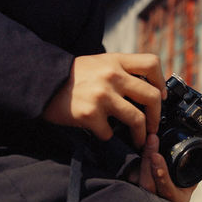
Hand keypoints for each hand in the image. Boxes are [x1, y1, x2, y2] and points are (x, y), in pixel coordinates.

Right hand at [43, 53, 166, 147]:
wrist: (41, 83)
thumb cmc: (72, 76)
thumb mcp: (99, 63)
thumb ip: (120, 71)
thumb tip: (144, 88)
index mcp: (116, 61)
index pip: (151, 64)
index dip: (161, 82)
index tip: (160, 96)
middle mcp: (112, 76)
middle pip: (152, 97)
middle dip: (156, 116)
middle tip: (153, 126)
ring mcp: (102, 96)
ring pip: (137, 120)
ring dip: (140, 135)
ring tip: (138, 140)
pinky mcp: (90, 115)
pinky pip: (110, 132)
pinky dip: (108, 136)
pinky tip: (102, 132)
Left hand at [129, 134, 195, 201]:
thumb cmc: (178, 192)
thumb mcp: (190, 184)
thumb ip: (199, 172)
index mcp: (174, 200)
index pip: (166, 189)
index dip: (161, 174)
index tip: (156, 156)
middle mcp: (157, 201)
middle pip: (148, 182)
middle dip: (148, 158)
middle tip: (152, 139)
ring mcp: (142, 197)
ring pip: (137, 178)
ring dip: (142, 158)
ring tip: (147, 140)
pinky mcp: (133, 189)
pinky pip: (131, 175)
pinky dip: (134, 161)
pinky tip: (139, 147)